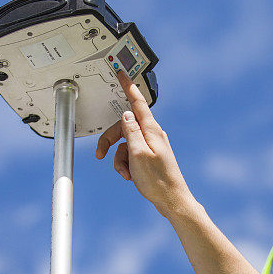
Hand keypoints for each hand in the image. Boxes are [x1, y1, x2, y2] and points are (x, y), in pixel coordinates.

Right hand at [95, 70, 192, 217]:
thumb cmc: (158, 180)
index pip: (137, 102)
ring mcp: (151, 146)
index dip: (128, 86)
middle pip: (123, 127)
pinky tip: (130, 177)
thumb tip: (126, 114)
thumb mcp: (138, 154)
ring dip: (119, 160)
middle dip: (110, 142)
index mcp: (151, 130)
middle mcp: (152, 134)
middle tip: (101, 154)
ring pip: (124, 144)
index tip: (121, 72)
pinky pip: (130, 155)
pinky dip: (126, 165)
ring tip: (126, 174)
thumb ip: (130, 131)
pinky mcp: (149, 157)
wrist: (172, 201)